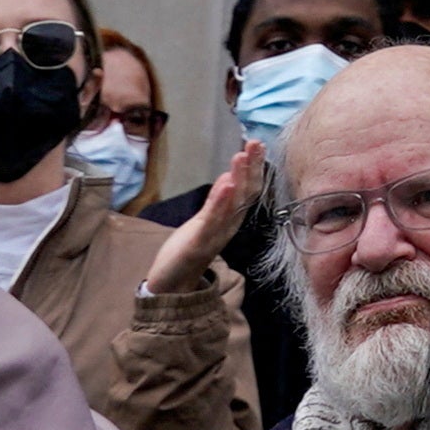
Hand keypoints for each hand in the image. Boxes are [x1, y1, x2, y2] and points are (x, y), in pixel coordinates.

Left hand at [142, 143, 265, 291]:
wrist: (172, 285)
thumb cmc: (188, 250)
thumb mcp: (204, 222)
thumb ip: (217, 202)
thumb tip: (230, 176)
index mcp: (231, 219)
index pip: (249, 190)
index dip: (255, 168)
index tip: (257, 144)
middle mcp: (229, 226)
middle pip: (246, 194)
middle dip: (252, 168)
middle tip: (255, 143)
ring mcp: (215, 234)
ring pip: (233, 204)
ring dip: (239, 179)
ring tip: (241, 156)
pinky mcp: (199, 242)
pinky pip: (213, 220)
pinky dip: (221, 201)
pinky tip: (226, 183)